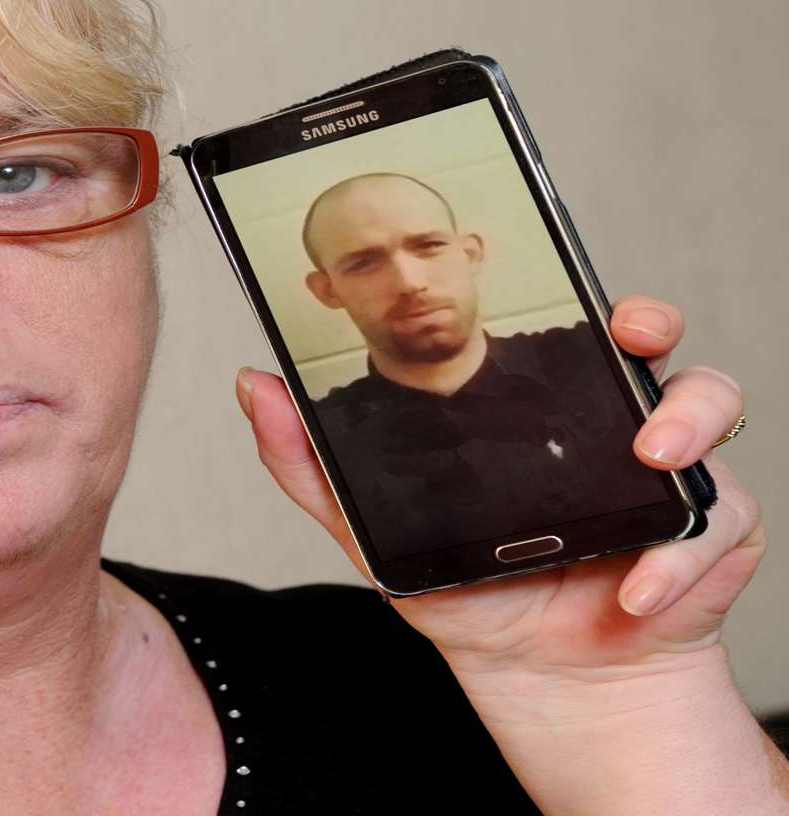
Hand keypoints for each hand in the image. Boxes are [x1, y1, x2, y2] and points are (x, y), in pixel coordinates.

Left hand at [236, 294, 759, 672]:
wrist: (539, 677)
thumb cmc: (474, 591)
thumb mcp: (378, 531)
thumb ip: (315, 466)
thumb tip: (255, 387)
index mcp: (539, 405)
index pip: (564, 325)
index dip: (577, 294)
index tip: (575, 289)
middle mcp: (609, 420)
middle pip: (650, 340)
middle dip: (648, 320)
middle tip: (629, 337)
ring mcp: (666, 469)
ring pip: (709, 403)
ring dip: (685, 422)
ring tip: (650, 458)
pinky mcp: (704, 529)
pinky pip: (711, 520)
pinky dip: (676, 555)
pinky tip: (634, 585)